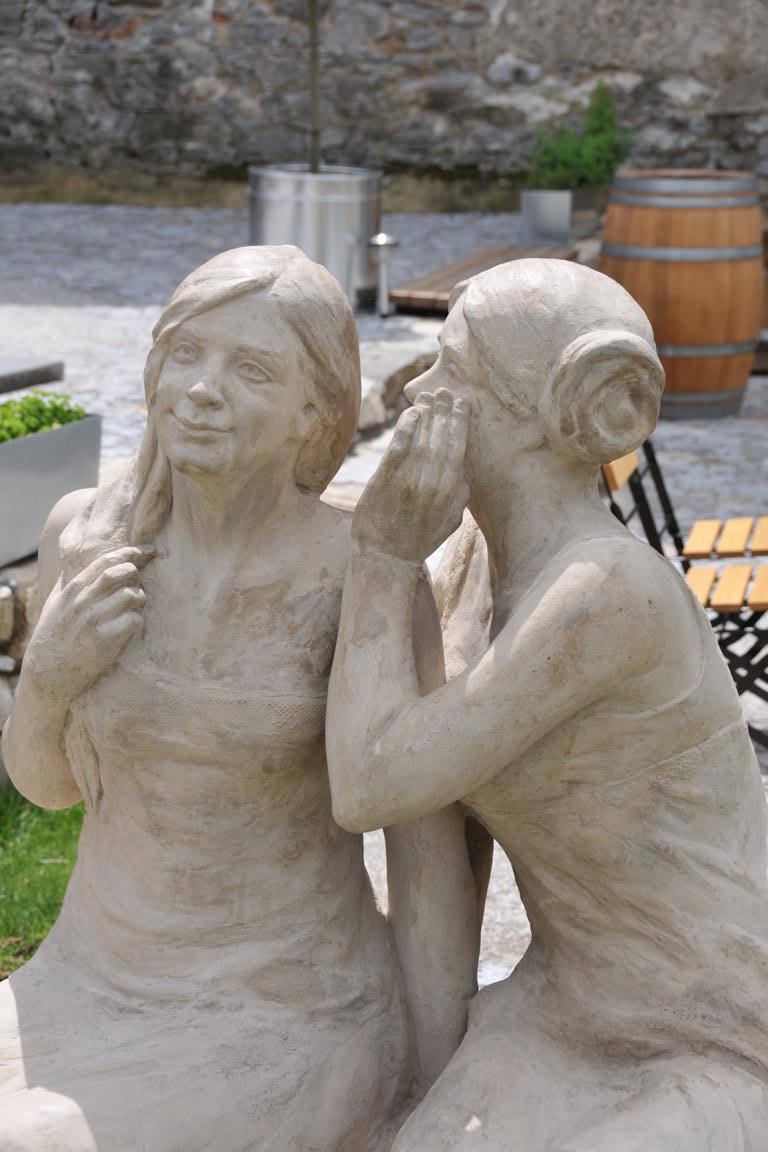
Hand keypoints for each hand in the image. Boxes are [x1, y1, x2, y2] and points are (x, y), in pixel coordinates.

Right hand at [23, 546, 152, 702]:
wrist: (48, 673)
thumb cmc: (52, 636)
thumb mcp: (54, 604)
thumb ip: (66, 582)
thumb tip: (74, 562)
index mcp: (73, 589)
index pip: (106, 561)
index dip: (131, 553)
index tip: (148, 551)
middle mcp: (83, 601)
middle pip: (121, 573)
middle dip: (136, 573)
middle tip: (138, 583)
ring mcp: (94, 621)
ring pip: (131, 596)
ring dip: (140, 599)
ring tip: (134, 607)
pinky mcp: (105, 641)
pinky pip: (134, 621)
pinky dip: (138, 621)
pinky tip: (131, 627)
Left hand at [353, 390, 469, 563]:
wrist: (387, 559)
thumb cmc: (419, 539)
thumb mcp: (450, 521)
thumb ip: (460, 494)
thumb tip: (464, 468)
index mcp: (451, 493)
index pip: (460, 449)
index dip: (462, 423)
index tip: (463, 403)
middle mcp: (433, 486)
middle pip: (442, 440)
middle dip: (445, 412)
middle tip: (446, 391)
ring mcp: (408, 484)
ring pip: (422, 441)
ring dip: (427, 415)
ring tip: (429, 397)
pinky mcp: (385, 483)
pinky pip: (398, 449)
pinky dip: (406, 428)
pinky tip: (411, 413)